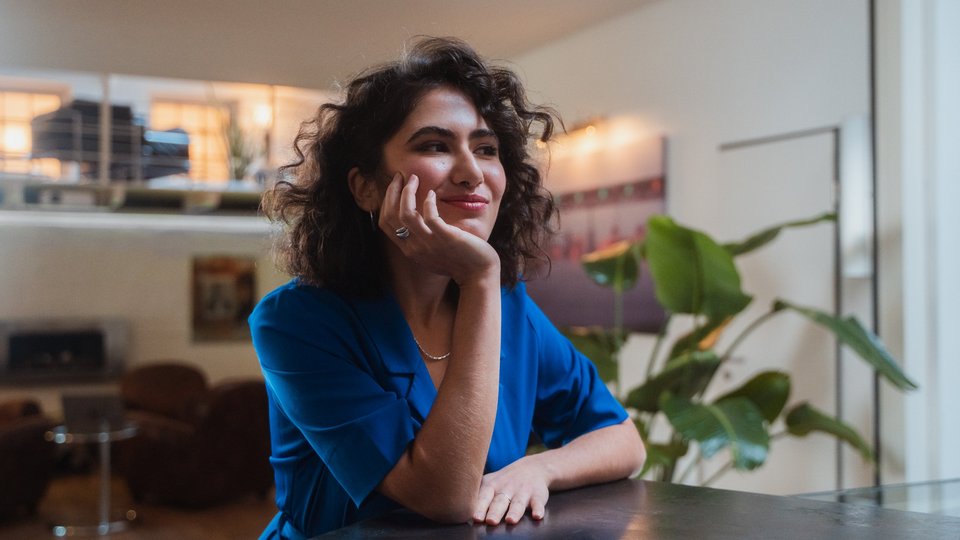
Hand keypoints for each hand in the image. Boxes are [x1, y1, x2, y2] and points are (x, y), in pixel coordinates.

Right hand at [380, 173, 499, 285]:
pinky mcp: (446, 238)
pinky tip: (433, 194)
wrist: (478, 275)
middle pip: (390, 216)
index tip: (395, 186)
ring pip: (405, 214)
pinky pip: (430, 216)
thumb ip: (420, 238)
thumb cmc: (458, 261)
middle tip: (401, 176)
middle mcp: (414, 248)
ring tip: (415, 178)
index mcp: (409, 250)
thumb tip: (416, 218)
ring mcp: (429, 244)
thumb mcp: (431, 252)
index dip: (386, 201)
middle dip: (392, 191)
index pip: (385, 222)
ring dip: (407, 192)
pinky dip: (428, 201)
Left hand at [472, 454, 549, 525]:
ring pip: (518, 502)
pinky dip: (539, 509)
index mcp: (492, 486)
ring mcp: (523, 491)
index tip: (475, 518)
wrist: (532, 468)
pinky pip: (538, 503)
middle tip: (490, 521)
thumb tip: (459, 514)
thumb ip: (477, 497)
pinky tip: (537, 516)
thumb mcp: (490, 483)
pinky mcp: (537, 495)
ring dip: (515, 511)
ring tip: (511, 520)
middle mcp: (507, 488)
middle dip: (495, 511)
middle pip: (500, 501)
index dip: (480, 507)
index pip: (484, 497)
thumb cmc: (504, 482)